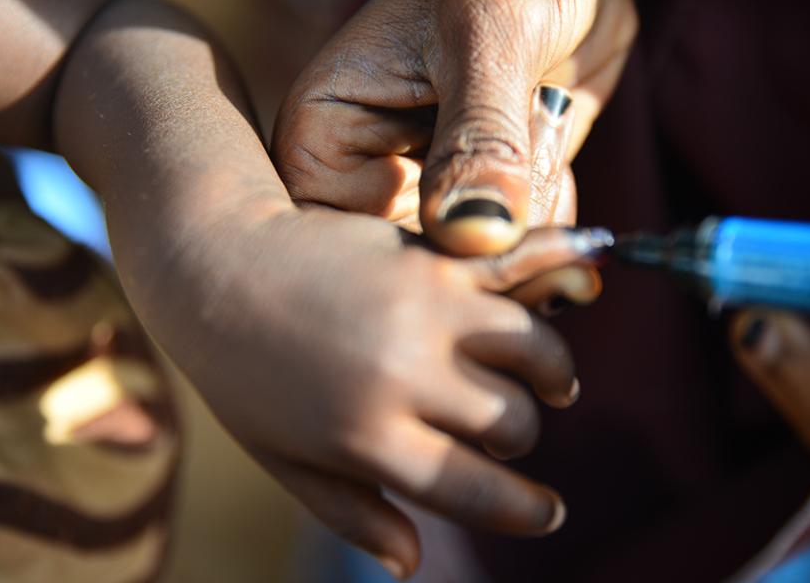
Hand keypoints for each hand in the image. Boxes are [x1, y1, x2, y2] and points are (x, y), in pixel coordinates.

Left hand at [168, 208, 610, 578]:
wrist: (214, 265)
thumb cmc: (244, 376)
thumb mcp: (286, 460)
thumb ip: (354, 513)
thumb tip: (413, 564)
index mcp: (368, 439)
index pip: (478, 492)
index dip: (527, 510)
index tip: (548, 511)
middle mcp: (407, 376)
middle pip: (513, 422)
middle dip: (521, 438)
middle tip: (512, 434)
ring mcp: (426, 310)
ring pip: (535, 352)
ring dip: (551, 373)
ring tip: (548, 380)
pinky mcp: (434, 258)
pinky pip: (518, 263)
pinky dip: (565, 262)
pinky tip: (595, 266)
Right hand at [272, 0, 636, 254]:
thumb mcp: (487, 37)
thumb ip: (479, 135)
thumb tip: (474, 239)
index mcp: (323, 138)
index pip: (345, 244)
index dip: (423, 254)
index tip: (492, 227)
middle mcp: (365, 181)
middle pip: (416, 271)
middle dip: (496, 239)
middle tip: (536, 162)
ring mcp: (427, 199)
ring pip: (477, 269)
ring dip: (533, 213)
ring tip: (541, 121)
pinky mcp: (482, 205)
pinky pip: (519, 253)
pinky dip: (552, 213)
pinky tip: (551, 145)